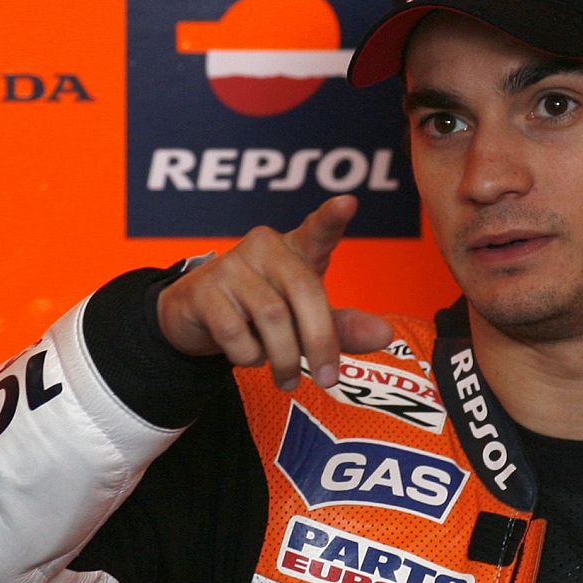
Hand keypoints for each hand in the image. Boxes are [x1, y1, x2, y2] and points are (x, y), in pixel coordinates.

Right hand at [155, 195, 394, 389]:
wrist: (197, 320)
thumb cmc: (262, 313)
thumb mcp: (306, 320)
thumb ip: (344, 327)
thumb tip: (385, 335)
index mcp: (297, 250)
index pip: (318, 230)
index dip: (331, 218)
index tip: (348, 203)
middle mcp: (265, 248)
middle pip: (305, 291)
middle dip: (321, 341)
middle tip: (327, 379)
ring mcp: (231, 266)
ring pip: (272, 317)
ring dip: (284, 358)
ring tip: (286, 378)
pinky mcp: (203, 291)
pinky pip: (236, 332)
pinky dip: (249, 356)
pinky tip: (249, 356)